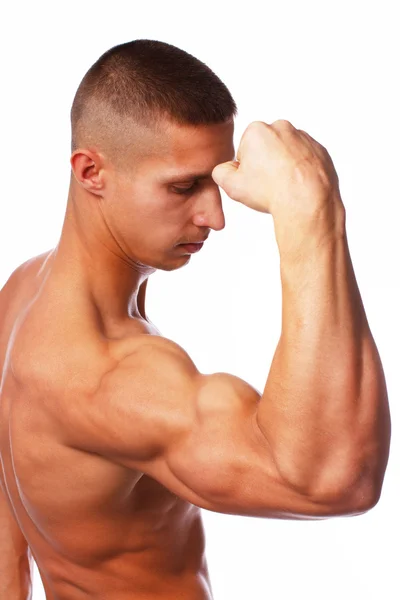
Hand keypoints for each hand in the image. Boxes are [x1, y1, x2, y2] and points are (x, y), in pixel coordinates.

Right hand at [211, 120, 343, 220]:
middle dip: (266, 164)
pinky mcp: (320, 150)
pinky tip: (299, 187)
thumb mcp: (232, 185)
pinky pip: (306, 160)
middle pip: (267, 148)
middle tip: (268, 185)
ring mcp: (304, 137)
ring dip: (284, 167)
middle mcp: (282, 127)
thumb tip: (224, 169)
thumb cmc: (269, 191)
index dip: (246, 168)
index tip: (253, 180)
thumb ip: (221, 172)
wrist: (307, 200)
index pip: (245, 149)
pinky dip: (302, 172)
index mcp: (257, 130)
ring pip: (287, 153)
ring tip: (284, 188)